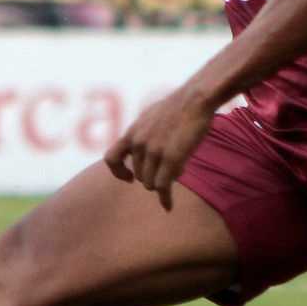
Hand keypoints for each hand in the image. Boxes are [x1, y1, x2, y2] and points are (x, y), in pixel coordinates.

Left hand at [103, 87, 214, 207]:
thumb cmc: (178, 107)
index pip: (111, 159)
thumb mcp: (150, 117)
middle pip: (139, 175)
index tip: (129, 178)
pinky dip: (165, 199)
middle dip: (153, 176)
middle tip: (171, 168)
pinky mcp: (170, 158)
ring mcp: (153, 151)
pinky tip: (168, 206)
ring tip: (179, 169)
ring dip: (162, 182)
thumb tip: (138, 144)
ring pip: (150, 183)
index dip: (118, 172)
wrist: (195, 99)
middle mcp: (138, 143)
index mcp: (132, 132)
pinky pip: (162, 187)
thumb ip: (142, 133)